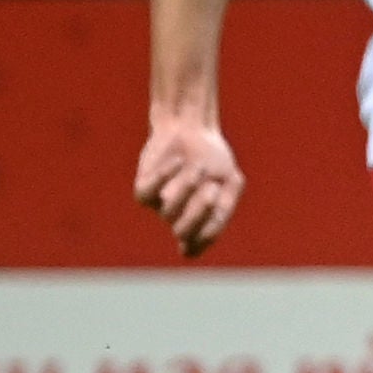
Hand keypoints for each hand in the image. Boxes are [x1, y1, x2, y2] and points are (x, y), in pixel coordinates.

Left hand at [134, 112, 244, 254]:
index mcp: (203, 221)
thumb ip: (218, 203)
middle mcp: (180, 218)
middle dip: (198, 212)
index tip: (220, 207)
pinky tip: (179, 160)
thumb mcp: (229, 179)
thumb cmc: (213, 157)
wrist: (190, 130)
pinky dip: (166, 175)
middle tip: (211, 189)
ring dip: (187, 186)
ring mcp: (160, 206)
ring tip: (199, 165)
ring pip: (168, 210)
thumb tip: (177, 216)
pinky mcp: (143, 190)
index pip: (200, 242)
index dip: (208, 232)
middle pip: (183, 232)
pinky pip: (151, 191)